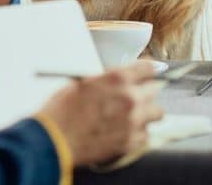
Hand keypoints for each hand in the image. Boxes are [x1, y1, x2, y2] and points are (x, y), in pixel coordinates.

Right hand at [37, 61, 163, 165]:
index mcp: (118, 78)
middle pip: (155, 90)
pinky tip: (124, 132)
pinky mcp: (131, 142)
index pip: (148, 68)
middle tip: (133, 97)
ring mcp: (133, 121)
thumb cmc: (62, 110)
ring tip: (132, 116)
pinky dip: (138, 133)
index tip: (145, 74)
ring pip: (157, 113)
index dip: (146, 71)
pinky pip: (146, 134)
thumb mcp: (82, 83)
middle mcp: (130, 97)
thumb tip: (117, 82)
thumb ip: (106, 81)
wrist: (54, 140)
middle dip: (144, 92)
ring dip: (146, 113)